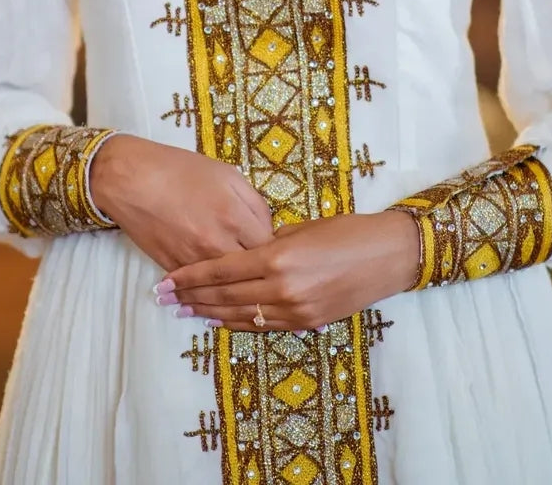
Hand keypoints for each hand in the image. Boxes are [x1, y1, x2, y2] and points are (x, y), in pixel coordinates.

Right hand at [89, 135, 274, 271]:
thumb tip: (268, 230)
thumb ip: (255, 204)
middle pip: (250, 273)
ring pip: (225, 287)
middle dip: (258, 272)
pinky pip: (199, 287)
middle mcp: (217, 243)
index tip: (273, 249)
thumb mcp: (228, 175)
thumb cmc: (182, 170)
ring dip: (235, 285)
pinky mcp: (174, 270)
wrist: (132, 178)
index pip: (269, 249)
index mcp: (235, 216)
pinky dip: (208, 287)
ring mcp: (194, 261)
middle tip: (261, 268)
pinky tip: (215, 287)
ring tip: (242, 284)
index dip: (274, 250)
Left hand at [156, 210, 421, 331]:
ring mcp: (294, 310)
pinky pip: (264, 325)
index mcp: (277, 257)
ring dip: (210, 313)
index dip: (191, 276)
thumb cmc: (346, 231)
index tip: (167, 280)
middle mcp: (281, 288)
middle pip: (224, 295)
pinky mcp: (307, 323)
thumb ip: (270, 242)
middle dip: (191, 297)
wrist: (387, 256)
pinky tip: (221, 320)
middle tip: (164, 299)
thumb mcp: (302, 228)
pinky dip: (239, 322)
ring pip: (241, 315)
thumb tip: (245, 250)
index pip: (221, 269)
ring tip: (184, 311)